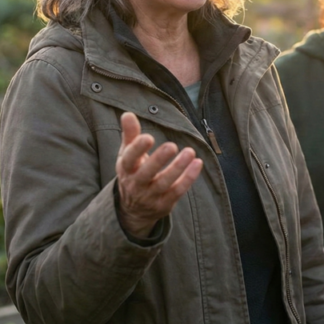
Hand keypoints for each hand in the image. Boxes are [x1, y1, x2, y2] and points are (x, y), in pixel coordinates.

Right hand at [115, 112, 202, 238]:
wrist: (133, 210)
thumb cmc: (132, 172)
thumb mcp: (127, 154)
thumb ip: (130, 134)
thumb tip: (128, 114)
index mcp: (126, 169)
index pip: (129, 159)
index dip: (137, 149)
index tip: (147, 138)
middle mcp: (136, 184)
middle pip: (146, 173)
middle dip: (158, 160)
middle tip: (171, 146)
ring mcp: (150, 196)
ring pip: (164, 183)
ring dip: (178, 168)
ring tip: (190, 152)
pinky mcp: (164, 203)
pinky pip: (178, 191)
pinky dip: (188, 178)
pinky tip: (197, 163)